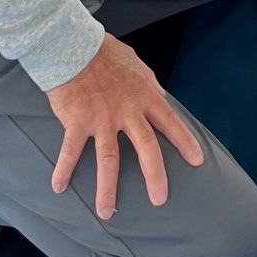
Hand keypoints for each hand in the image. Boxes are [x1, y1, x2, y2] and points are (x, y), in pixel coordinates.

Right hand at [47, 34, 203, 215]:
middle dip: (154, 176)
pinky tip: (59, 187)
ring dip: (107, 189)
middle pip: (146, 148)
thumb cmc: (104, 53)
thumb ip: (150, 83)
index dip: (185, 141)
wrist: (73, 44)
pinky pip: (70, 150)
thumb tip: (162, 95)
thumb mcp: (136, 64)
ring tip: (107, 213)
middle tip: (159, 200)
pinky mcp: (77, 120)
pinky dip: (63, 170)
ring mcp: (101, 117)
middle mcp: (126, 110)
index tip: (197, 161)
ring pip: (108, 160)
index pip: (170, 121)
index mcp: (143, 95)